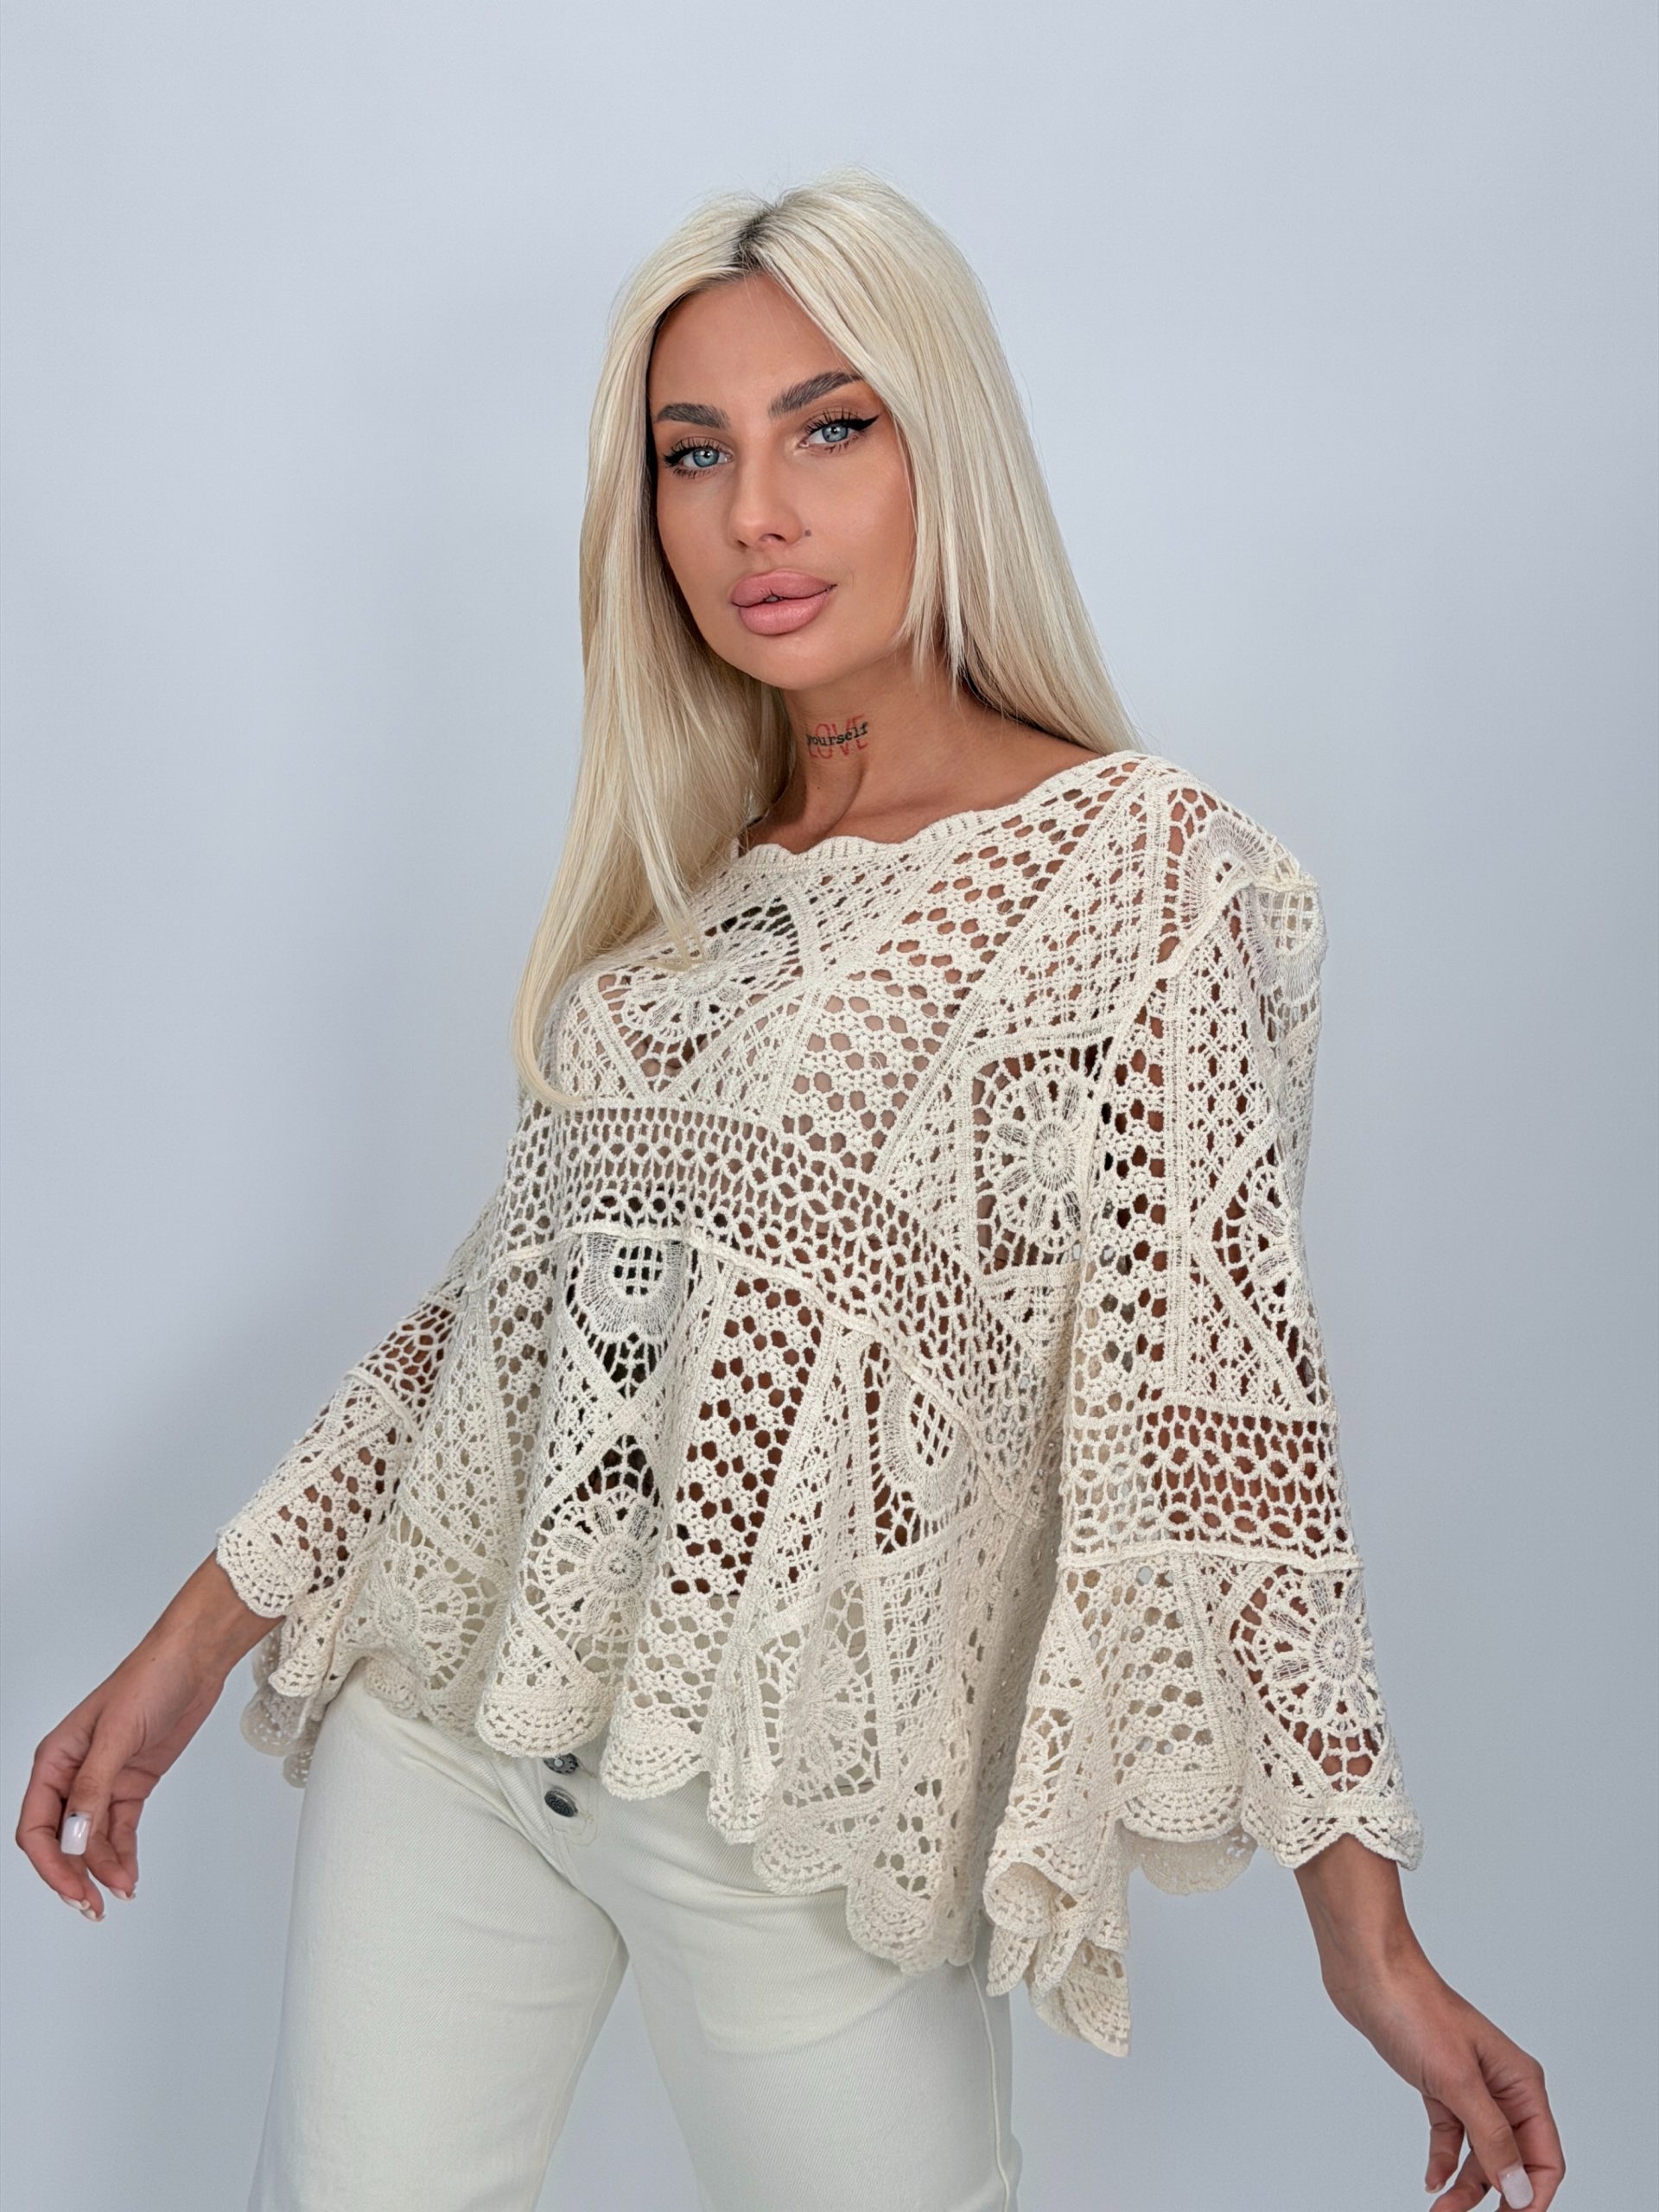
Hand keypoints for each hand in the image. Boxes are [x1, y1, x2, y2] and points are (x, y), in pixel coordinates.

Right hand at [16, 1554, 276, 1919]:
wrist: (195, 1661)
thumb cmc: (150, 1679)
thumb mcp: (117, 1735)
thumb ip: (92, 1788)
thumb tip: (73, 1837)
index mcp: (55, 1760)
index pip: (38, 1826)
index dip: (51, 1864)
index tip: (73, 1889)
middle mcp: (74, 1773)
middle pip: (62, 1841)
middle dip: (74, 1875)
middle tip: (93, 1906)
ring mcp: (104, 1780)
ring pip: (92, 1840)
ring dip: (104, 1868)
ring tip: (122, 1890)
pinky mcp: (132, 1784)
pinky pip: (119, 1829)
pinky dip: (122, 1854)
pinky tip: (128, 1875)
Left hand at [1323, 1942, 1564, 2209]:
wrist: (1367, 1972)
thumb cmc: (1414, 2008)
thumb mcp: (1457, 2080)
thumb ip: (1492, 2138)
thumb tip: (1519, 2190)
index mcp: (1521, 2083)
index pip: (1544, 2157)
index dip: (1532, 2197)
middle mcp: (1502, 2086)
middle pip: (1513, 2160)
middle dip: (1496, 2196)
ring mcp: (1470, 2085)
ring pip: (1481, 2152)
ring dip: (1466, 2185)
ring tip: (1442, 2208)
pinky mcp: (1439, 2084)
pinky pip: (1451, 2134)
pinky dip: (1444, 2159)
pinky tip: (1431, 2180)